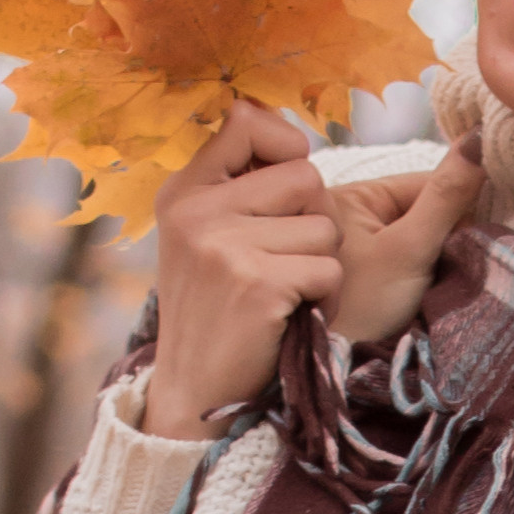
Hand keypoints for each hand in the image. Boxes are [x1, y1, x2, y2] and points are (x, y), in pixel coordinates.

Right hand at [142, 103, 344, 440]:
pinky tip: (293, 317)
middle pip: (305, 177)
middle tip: (286, 264)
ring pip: (325, 229)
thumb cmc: (216, 311)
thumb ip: (235, 186)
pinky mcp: (256, 284)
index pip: (246, 121)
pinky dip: (325, 300)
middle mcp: (196, 211)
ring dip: (322, 268)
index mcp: (183, 192)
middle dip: (314, 222)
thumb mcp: (203, 238)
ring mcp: (223, 247)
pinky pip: (329, 270)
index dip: (286, 147)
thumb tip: (285, 126)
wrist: (192, 393)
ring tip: (285, 296)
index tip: (285, 192)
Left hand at [326, 140, 482, 345]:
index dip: (465, 201)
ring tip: (458, 276)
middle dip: (453, 232)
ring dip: (443, 255)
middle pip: (425, 210)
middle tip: (476, 257)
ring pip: (420, 238)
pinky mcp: (366, 279)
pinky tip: (443, 287)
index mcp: (355, 196)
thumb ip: (446, 196)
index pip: (427, 183)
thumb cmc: (360, 306)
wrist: (325, 370)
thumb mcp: (407, 249)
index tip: (493, 225)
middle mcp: (354, 216)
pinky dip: (428, 274)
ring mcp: (359, 249)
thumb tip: (479, 136)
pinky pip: (408, 263)